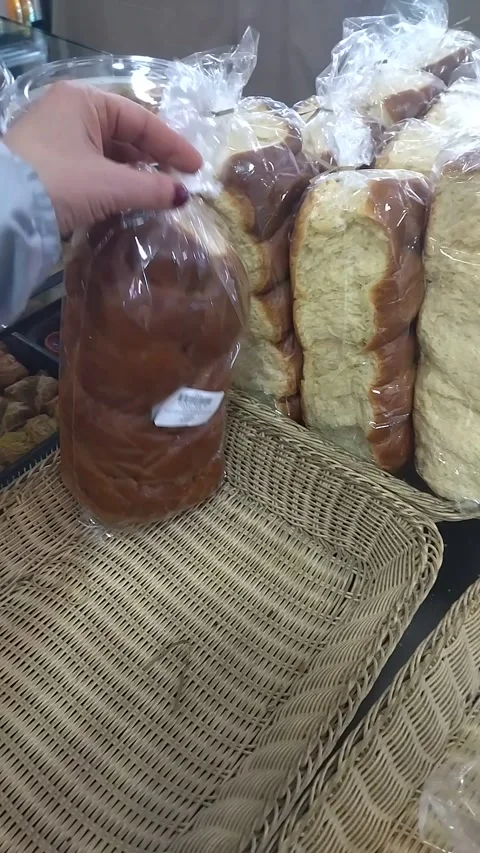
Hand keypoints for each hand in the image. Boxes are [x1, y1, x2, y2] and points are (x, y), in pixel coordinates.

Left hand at [4, 81, 202, 235]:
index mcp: (83, 101)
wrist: (2, 211)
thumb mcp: (110, 185)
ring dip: (135, 175)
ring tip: (160, 194)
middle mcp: (68, 112)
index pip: (140, 119)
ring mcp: (56, 139)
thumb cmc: (59, 183)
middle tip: (180, 182)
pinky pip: (93, 168)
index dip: (172, 145)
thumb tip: (182, 196)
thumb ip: (151, 189)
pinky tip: (132, 200)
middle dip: (154, 160)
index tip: (195, 168)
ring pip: (108, 154)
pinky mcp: (49, 165)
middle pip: (124, 135)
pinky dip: (115, 183)